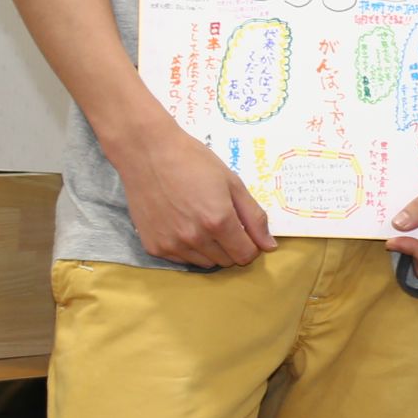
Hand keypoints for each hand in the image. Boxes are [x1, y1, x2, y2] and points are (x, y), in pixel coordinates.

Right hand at [110, 121, 275, 268]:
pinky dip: (188, 249)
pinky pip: (181, 260)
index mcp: (218, 221)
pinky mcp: (154, 247)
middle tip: (222, 221)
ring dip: (211, 250)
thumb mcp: (232, 183)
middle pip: (226, 261)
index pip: (245, 255)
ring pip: (205, 263)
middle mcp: (195, 238)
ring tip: (201, 221)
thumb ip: (254, 217)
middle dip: (232, 246)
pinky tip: (182, 224)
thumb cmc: (194, 162)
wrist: (148, 154)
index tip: (245, 231)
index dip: (251, 245)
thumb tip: (269, 246)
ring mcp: (172, 245)